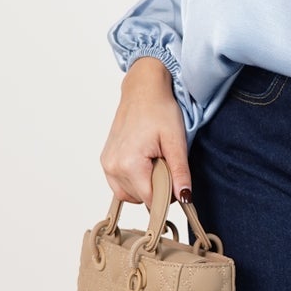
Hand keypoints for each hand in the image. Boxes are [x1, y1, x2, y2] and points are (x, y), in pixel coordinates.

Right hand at [100, 57, 192, 208]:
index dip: (168, 195)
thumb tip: (184, 198)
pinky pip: (119, 184)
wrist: (143, 90)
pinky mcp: (106, 161)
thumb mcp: (176, 142)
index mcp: (129, 164)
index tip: (176, 180)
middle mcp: (112, 166)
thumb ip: (180, 173)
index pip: (151, 200)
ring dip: (144, 186)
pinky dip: (133, 181)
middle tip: (165, 162)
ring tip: (153, 161)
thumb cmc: (160, 110)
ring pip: (129, 194)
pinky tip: (143, 163)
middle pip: (140, 199)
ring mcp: (107, 164)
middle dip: (156, 188)